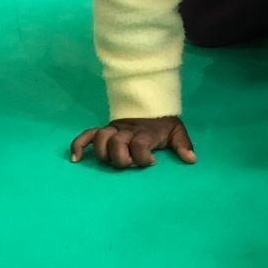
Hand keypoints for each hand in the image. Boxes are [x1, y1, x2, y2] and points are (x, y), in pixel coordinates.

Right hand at [70, 116, 195, 168]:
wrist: (150, 105)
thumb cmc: (163, 123)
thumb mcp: (177, 131)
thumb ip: (184, 145)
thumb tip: (191, 160)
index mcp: (145, 132)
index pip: (140, 144)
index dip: (143, 156)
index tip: (152, 162)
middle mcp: (127, 131)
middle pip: (117, 143)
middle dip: (121, 157)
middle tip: (130, 162)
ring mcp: (113, 130)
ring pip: (100, 139)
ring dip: (103, 152)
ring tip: (109, 161)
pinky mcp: (103, 131)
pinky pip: (86, 135)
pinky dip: (78, 145)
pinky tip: (76, 159)